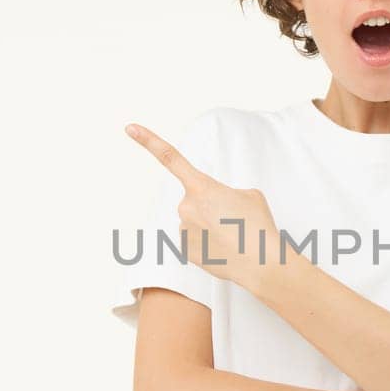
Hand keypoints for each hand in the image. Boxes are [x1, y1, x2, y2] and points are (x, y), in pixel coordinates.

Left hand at [125, 122, 279, 290]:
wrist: (260, 262)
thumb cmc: (258, 225)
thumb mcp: (249, 195)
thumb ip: (225, 194)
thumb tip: (213, 209)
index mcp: (202, 186)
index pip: (170, 157)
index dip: (148, 140)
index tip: (130, 128)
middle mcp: (186, 206)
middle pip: (196, 201)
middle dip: (212, 208)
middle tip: (235, 221)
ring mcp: (183, 229)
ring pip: (195, 222)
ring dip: (211, 227)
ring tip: (233, 237)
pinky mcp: (184, 250)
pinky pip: (194, 240)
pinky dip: (207, 244)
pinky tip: (223, 249)